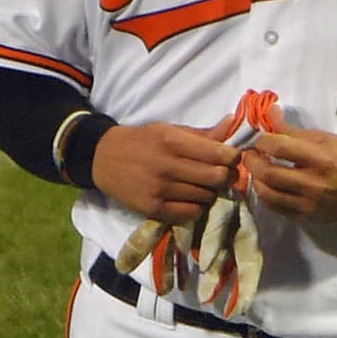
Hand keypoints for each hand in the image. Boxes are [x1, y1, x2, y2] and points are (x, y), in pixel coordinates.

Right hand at [93, 117, 238, 223]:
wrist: (103, 158)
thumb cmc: (141, 141)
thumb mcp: (168, 130)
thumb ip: (201, 133)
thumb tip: (232, 124)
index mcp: (172, 141)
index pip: (218, 154)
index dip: (233, 158)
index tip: (233, 158)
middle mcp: (167, 165)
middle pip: (216, 178)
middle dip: (226, 177)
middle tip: (224, 175)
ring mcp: (159, 190)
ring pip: (206, 196)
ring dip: (211, 192)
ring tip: (204, 185)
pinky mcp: (153, 209)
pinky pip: (190, 213)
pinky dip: (197, 207)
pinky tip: (192, 198)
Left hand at [246, 119, 336, 222]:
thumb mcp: (328, 138)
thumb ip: (295, 131)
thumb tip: (269, 114)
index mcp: (321, 158)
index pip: (279, 147)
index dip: (262, 141)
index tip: (259, 138)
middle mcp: (313, 184)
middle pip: (269, 174)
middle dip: (253, 162)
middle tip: (250, 154)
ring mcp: (310, 205)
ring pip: (269, 195)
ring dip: (257, 181)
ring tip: (258, 171)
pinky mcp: (310, 218)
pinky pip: (279, 210)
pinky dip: (268, 197)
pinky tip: (270, 187)